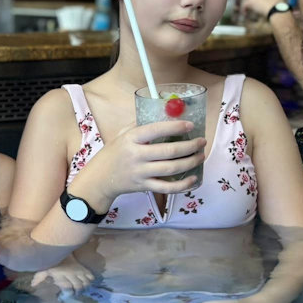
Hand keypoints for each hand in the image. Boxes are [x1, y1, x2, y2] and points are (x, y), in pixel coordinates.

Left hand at [31, 254, 93, 294]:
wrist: (60, 249)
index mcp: (61, 275)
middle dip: (77, 293)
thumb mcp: (43, 268)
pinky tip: (86, 283)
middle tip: (74, 294)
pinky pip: (90, 276)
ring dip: (84, 288)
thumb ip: (39, 277)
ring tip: (80, 290)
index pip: (67, 288)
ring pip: (86, 282)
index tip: (64, 296)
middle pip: (79, 287)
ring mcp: (78, 270)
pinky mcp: (83, 268)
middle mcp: (71, 274)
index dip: (67, 294)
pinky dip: (90, 281)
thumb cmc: (51, 262)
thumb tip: (33, 285)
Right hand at [70, 119, 206, 209]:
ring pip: (171, 169)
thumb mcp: (123, 134)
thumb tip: (165, 114)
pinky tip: (193, 178)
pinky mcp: (144, 186)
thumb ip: (141, 125)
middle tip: (201, 142)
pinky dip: (183, 184)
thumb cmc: (114, 152)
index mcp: (131, 139)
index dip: (176, 127)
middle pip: (169, 152)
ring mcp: (140, 173)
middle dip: (190, 146)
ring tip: (200, 156)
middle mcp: (136, 156)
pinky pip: (167, 187)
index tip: (191, 125)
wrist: (100, 178)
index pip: (156, 130)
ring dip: (190, 162)